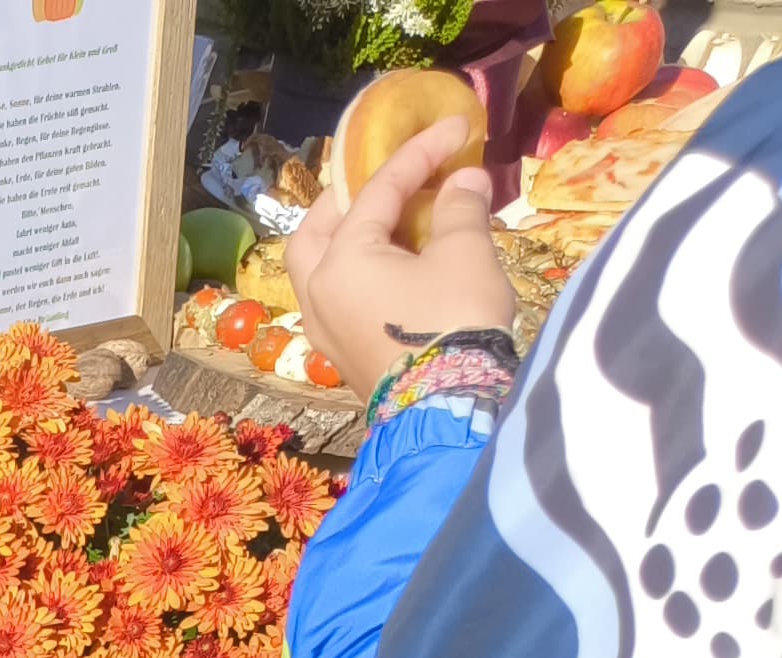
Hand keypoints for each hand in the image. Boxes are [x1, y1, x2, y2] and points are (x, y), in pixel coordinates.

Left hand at [282, 120, 515, 401]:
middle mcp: (317, 292)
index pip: (376, 191)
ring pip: (319, 264)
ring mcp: (322, 326)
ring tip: (391, 215)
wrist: (447, 406)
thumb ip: (461, 208)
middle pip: (317, 228)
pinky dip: (355, 267)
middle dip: (350, 195)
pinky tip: (391, 260)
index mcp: (340, 261)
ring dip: (347, 233)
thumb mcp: (465, 253)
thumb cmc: (452, 322)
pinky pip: (335, 293)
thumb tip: (463, 179)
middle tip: (388, 176)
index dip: (419, 154)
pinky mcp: (339, 350)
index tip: (456, 128)